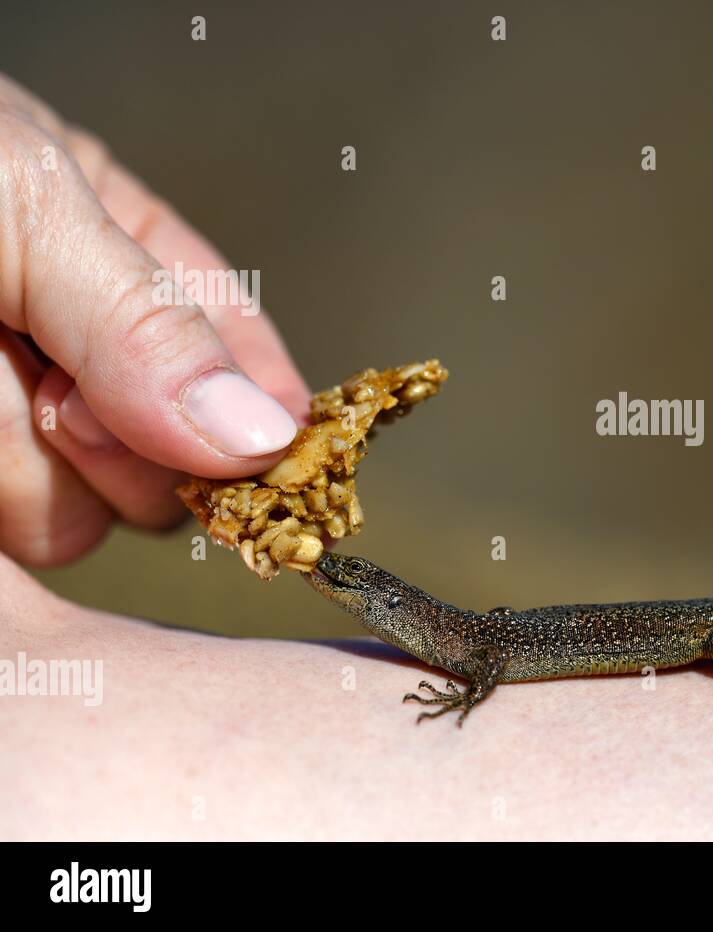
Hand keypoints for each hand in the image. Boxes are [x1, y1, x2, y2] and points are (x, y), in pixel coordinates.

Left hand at [0, 74, 309, 564]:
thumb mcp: (17, 198)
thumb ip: (142, 315)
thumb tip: (262, 435)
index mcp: (123, 272)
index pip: (244, 370)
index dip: (252, 418)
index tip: (238, 449)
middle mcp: (72, 368)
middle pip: (161, 472)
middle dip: (98, 434)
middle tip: (30, 374)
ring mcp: (2, 444)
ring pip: (67, 525)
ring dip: (1, 463)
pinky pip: (6, 544)